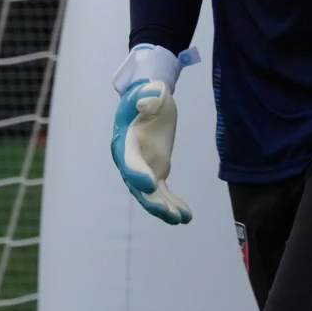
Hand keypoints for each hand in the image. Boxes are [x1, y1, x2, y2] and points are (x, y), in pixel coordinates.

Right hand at [110, 44, 201, 224]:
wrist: (149, 100)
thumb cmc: (148, 94)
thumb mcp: (149, 91)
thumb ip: (148, 96)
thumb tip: (147, 101)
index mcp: (125, 141)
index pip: (129, 162)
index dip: (138, 174)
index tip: (151, 184)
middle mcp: (129, 160)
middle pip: (138, 187)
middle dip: (153, 202)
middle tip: (169, 214)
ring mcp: (143, 169)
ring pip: (151, 195)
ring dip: (165, 208)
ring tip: (181, 219)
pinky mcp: (156, 172)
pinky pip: (163, 193)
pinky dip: (173, 203)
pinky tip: (186, 216)